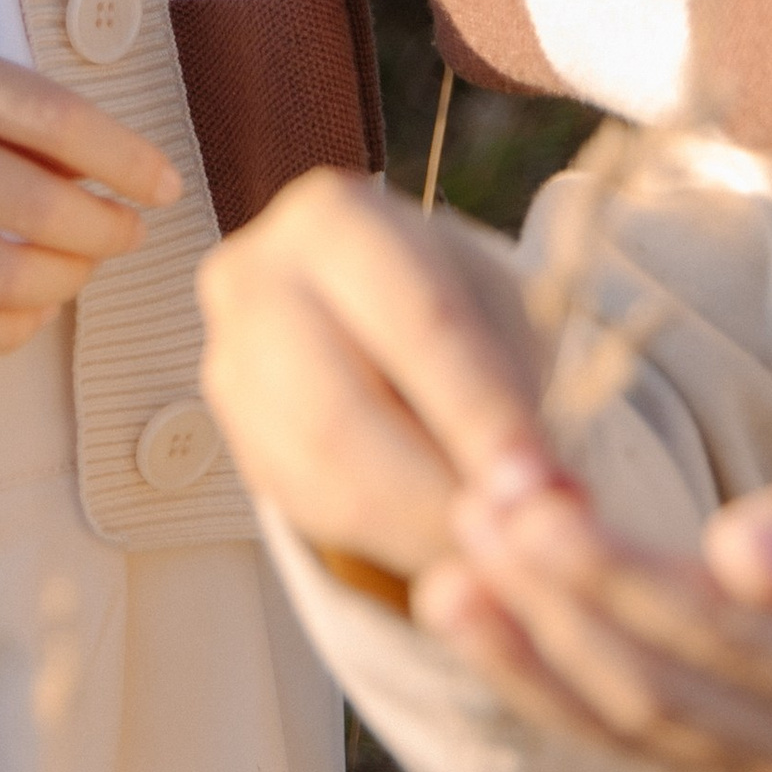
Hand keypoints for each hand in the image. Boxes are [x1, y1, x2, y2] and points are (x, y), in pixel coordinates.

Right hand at [0, 7, 180, 353]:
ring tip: (87, 263)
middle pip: (29, 205)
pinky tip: (36, 310)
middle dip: (103, 226)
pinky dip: (6, 329)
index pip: (47, 118)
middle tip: (130, 227)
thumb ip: (8, 108)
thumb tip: (100, 177)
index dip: (121, 156)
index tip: (164, 181)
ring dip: (64, 279)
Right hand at [197, 169, 560, 590]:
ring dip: (407, 528)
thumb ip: (510, 392)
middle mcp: (259, 276)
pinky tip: (429, 543)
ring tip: (480, 553)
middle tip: (505, 542)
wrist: (354, 301)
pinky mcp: (228, 424)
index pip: (418, 323)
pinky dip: (373, 537)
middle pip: (341, 409)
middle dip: (433, 492)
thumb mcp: (490, 308)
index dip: (481, 414)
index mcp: (335, 218)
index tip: (538, 488)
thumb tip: (543, 500)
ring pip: (313, 469)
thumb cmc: (437, 298)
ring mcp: (228, 354)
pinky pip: (297, 500)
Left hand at [426, 423, 771, 771]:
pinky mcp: (757, 771)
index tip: (530, 501)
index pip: (722, 635)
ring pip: (641, 734)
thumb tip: (738, 559)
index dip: (617, 574)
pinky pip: (643, 743)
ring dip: (533, 659)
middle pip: (666, 692)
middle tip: (473, 512)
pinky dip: (557, 689)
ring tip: (445, 578)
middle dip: (555, 608)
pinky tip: (485, 633)